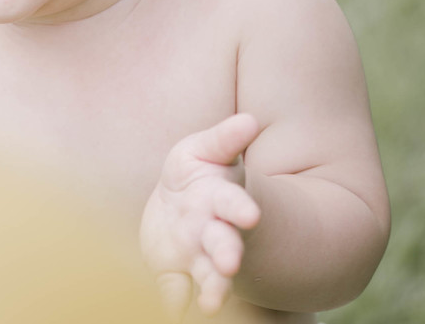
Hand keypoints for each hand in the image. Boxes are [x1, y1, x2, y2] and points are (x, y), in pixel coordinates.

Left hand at [140, 113, 261, 317]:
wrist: (180, 203)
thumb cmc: (199, 170)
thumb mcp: (207, 147)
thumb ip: (226, 137)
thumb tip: (251, 120)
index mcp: (219, 197)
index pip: (232, 202)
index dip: (241, 208)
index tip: (251, 216)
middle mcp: (213, 229)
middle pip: (224, 243)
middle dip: (228, 254)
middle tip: (231, 265)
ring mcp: (195, 254)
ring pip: (209, 275)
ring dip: (214, 289)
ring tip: (211, 305)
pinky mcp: (173, 272)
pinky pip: (174, 290)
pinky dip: (175, 300)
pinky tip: (174, 309)